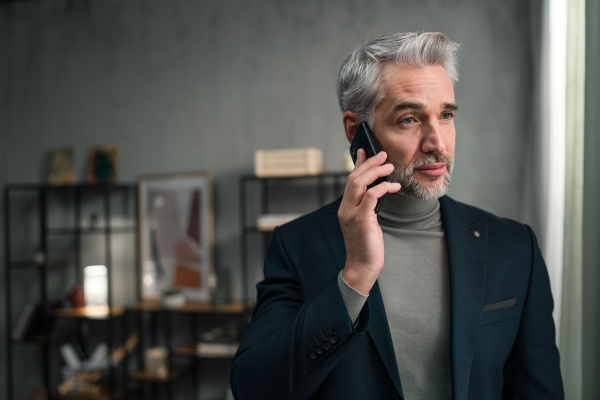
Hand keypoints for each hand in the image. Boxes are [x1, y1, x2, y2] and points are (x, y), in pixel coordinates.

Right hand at [338, 149, 400, 294]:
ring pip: (359, 183)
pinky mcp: (362, 220)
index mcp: (345, 208)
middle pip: (354, 178)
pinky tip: (394, 186)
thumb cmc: (367, 246)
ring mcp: (351, 214)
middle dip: (369, 163)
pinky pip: (372, 197)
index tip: (365, 151)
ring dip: (376, 172)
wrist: (363, 266)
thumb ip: (368, 206)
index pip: (350, 180)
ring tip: (390, 166)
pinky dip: (383, 188)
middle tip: (383, 155)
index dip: (358, 164)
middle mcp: (345, 209)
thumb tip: (376, 191)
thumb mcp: (366, 222)